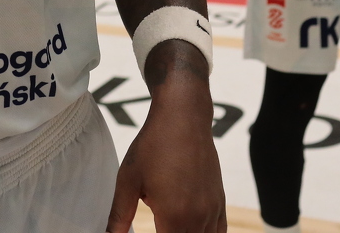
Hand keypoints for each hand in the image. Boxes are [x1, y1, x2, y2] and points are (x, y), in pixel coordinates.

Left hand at [107, 49, 225, 232]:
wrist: (183, 117)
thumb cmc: (153, 145)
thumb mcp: (128, 180)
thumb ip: (119, 215)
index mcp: (173, 216)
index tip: (146, 232)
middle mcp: (197, 217)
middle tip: (157, 227)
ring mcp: (212, 210)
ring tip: (170, 227)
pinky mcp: (220, 201)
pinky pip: (219, 232)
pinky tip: (191, 230)